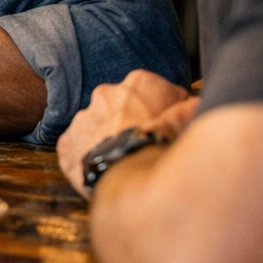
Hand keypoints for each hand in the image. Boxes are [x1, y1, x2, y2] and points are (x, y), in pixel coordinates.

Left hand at [57, 70, 189, 196]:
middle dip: (132, 120)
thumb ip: (189, 111)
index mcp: (139, 84)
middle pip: (122, 106)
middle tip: (145, 145)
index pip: (155, 90)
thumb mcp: (185, 126)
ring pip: (98, 125)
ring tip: (126, 160)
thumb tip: (196, 104)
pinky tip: (105, 169)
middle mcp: (106, 93)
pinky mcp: (66, 142)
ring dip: (109, 138)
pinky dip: (89, 156)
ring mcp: (83, 117)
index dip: (164, 108)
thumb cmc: (162, 150)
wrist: (126, 178)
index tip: (169, 125)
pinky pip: (78, 147)